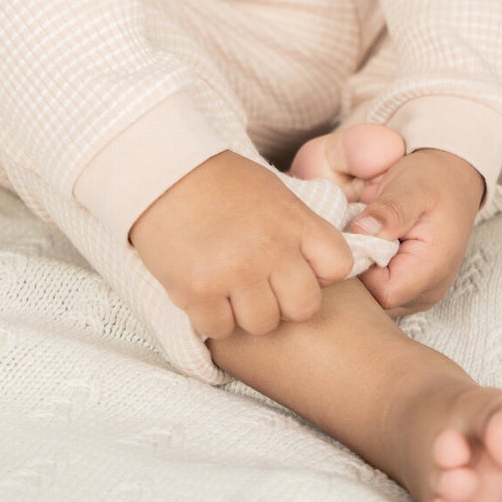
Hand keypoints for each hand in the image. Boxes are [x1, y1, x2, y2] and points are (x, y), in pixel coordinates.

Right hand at [127, 149, 355, 340]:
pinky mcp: (197, 291)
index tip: (298, 268)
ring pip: (263, 324)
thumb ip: (299, 231)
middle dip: (285, 303)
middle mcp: (270, 249)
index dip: (320, 275)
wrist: (163, 171)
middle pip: (304, 307)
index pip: (338, 267)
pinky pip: (220, 329)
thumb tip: (319, 270)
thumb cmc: (220, 182)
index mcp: (293, 221)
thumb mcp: (274, 195)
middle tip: (262, 287)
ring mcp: (234, 272)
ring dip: (247, 313)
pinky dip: (212, 317)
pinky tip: (204, 292)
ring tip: (229, 288)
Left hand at [350, 147, 484, 316]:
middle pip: (377, 301)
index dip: (361, 270)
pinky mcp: (410, 288)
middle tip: (354, 234)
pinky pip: (380, 291)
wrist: (453, 180)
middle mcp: (427, 291)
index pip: (382, 293)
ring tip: (364, 237)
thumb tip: (362, 231)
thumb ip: (389, 212)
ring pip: (376, 299)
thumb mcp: (411, 187)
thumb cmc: (434, 182)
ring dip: (363, 270)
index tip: (352, 239)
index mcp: (431, 270)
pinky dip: (369, 270)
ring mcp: (418, 293)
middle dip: (359, 271)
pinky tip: (370, 245)